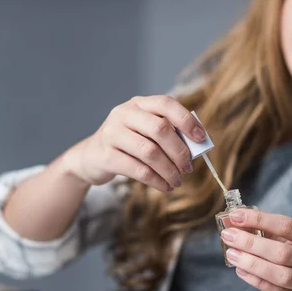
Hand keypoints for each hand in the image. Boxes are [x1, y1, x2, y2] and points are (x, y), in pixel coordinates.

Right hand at [62, 95, 205, 191]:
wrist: (90, 158)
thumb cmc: (127, 145)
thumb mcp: (145, 133)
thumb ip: (168, 135)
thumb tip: (195, 147)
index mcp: (139, 104)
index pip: (166, 103)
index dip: (186, 120)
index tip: (201, 138)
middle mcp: (123, 114)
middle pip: (159, 129)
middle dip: (179, 151)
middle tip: (188, 168)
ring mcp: (112, 133)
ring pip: (149, 152)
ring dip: (169, 170)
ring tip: (177, 181)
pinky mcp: (105, 155)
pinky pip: (137, 169)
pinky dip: (156, 180)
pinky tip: (165, 187)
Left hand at [219, 209, 291, 290]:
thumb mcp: (290, 235)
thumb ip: (265, 228)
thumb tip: (233, 221)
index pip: (287, 226)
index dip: (259, 220)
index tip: (235, 216)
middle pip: (282, 253)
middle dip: (251, 244)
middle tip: (229, 236)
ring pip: (280, 275)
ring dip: (251, 264)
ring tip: (231, 254)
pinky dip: (255, 280)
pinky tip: (240, 270)